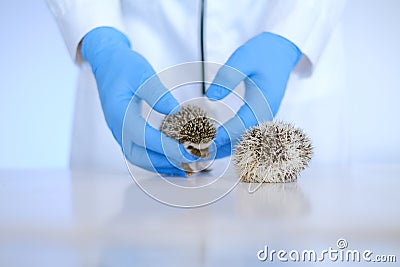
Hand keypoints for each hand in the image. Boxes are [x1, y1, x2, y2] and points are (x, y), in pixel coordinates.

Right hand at [81, 27, 194, 175]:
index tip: (187, 152)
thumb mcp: (141, 73)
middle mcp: (118, 127)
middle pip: (138, 156)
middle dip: (164, 162)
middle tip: (190, 161)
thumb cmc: (123, 66)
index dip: (166, 147)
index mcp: (119, 113)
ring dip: (161, 164)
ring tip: (184, 165)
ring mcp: (121, 132)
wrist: (107, 63)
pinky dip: (156, 159)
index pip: (143, 137)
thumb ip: (157, 92)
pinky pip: (140, 151)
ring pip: (138, 157)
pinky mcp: (127, 132)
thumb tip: (175, 110)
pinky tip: (173, 159)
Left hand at [206, 32, 300, 157]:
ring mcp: (262, 117)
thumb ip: (228, 76)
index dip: (224, 135)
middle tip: (198, 153)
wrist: (282, 51)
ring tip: (202, 154)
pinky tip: (214, 146)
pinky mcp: (258, 117)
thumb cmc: (263, 53)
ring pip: (244, 141)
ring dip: (224, 149)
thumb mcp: (244, 58)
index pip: (242, 125)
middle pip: (243, 139)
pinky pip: (244, 136)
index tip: (206, 141)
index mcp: (263, 101)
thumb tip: (210, 96)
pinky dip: (229, 143)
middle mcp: (265, 114)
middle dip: (221, 148)